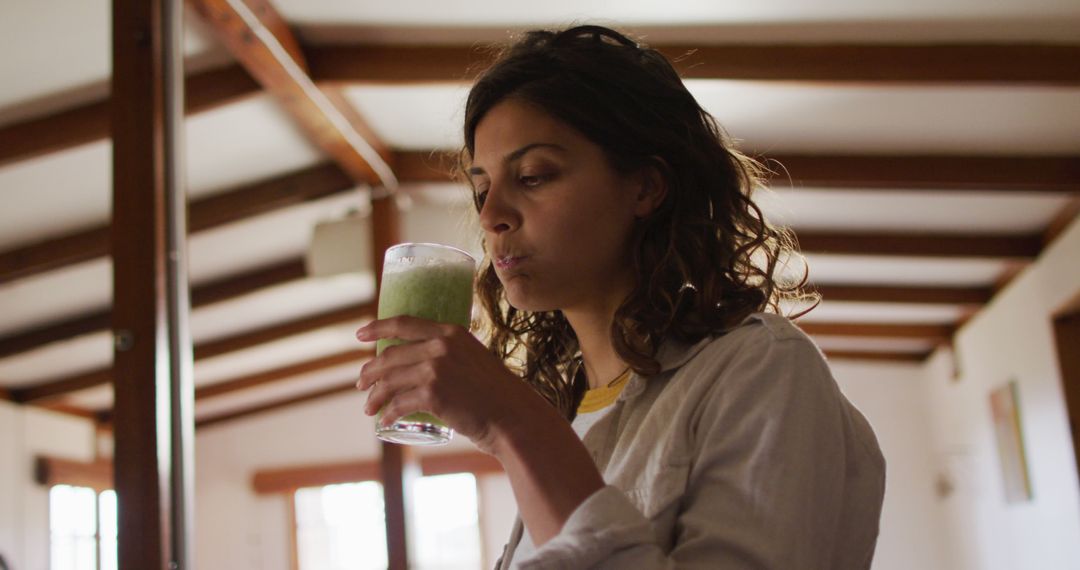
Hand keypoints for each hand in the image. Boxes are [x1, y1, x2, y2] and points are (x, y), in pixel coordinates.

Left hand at [356, 315, 538, 453]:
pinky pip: (399, 403)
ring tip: (369, 407)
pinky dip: (389, 413)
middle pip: (390, 355)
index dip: (377, 328)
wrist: (513, 416)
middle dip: (370, 371)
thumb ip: (451, 355)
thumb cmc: (495, 393)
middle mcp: (441, 346)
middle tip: (361, 385)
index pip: (403, 323)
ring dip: (374, 395)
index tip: (359, 335)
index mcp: (450, 332)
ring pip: (390, 380)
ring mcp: (436, 369)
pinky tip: (386, 420)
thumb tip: (423, 363)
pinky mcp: (433, 394)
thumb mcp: (474, 359)